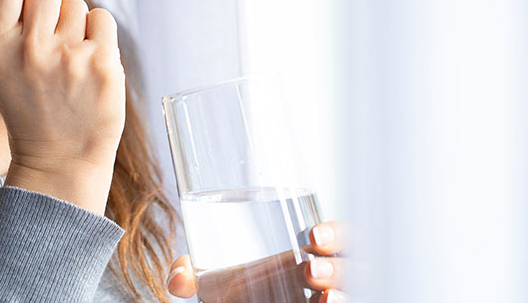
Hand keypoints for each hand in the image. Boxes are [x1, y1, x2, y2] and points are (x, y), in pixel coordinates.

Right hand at [0, 0, 126, 212]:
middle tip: (51, 32)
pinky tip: (87, 64)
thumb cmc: (31, 104)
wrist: (58, 161)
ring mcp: (68, 58)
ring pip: (76, 3)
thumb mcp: (3, 63)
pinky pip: (102, 19)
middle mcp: (29, 50)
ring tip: (68, 60)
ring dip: (75, 23)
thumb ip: (12, 13)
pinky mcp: (102, 67)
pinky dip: (98, 35)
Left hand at [166, 221, 347, 301]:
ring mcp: (329, 299)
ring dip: (340, 294)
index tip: (313, 234)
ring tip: (324, 296)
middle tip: (310, 270)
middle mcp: (328, 278)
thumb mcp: (219, 280)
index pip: (338, 236)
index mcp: (311, 253)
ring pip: (351, 293)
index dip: (335, 233)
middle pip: (350, 266)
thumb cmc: (242, 292)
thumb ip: (195, 274)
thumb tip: (177, 279)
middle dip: (336, 267)